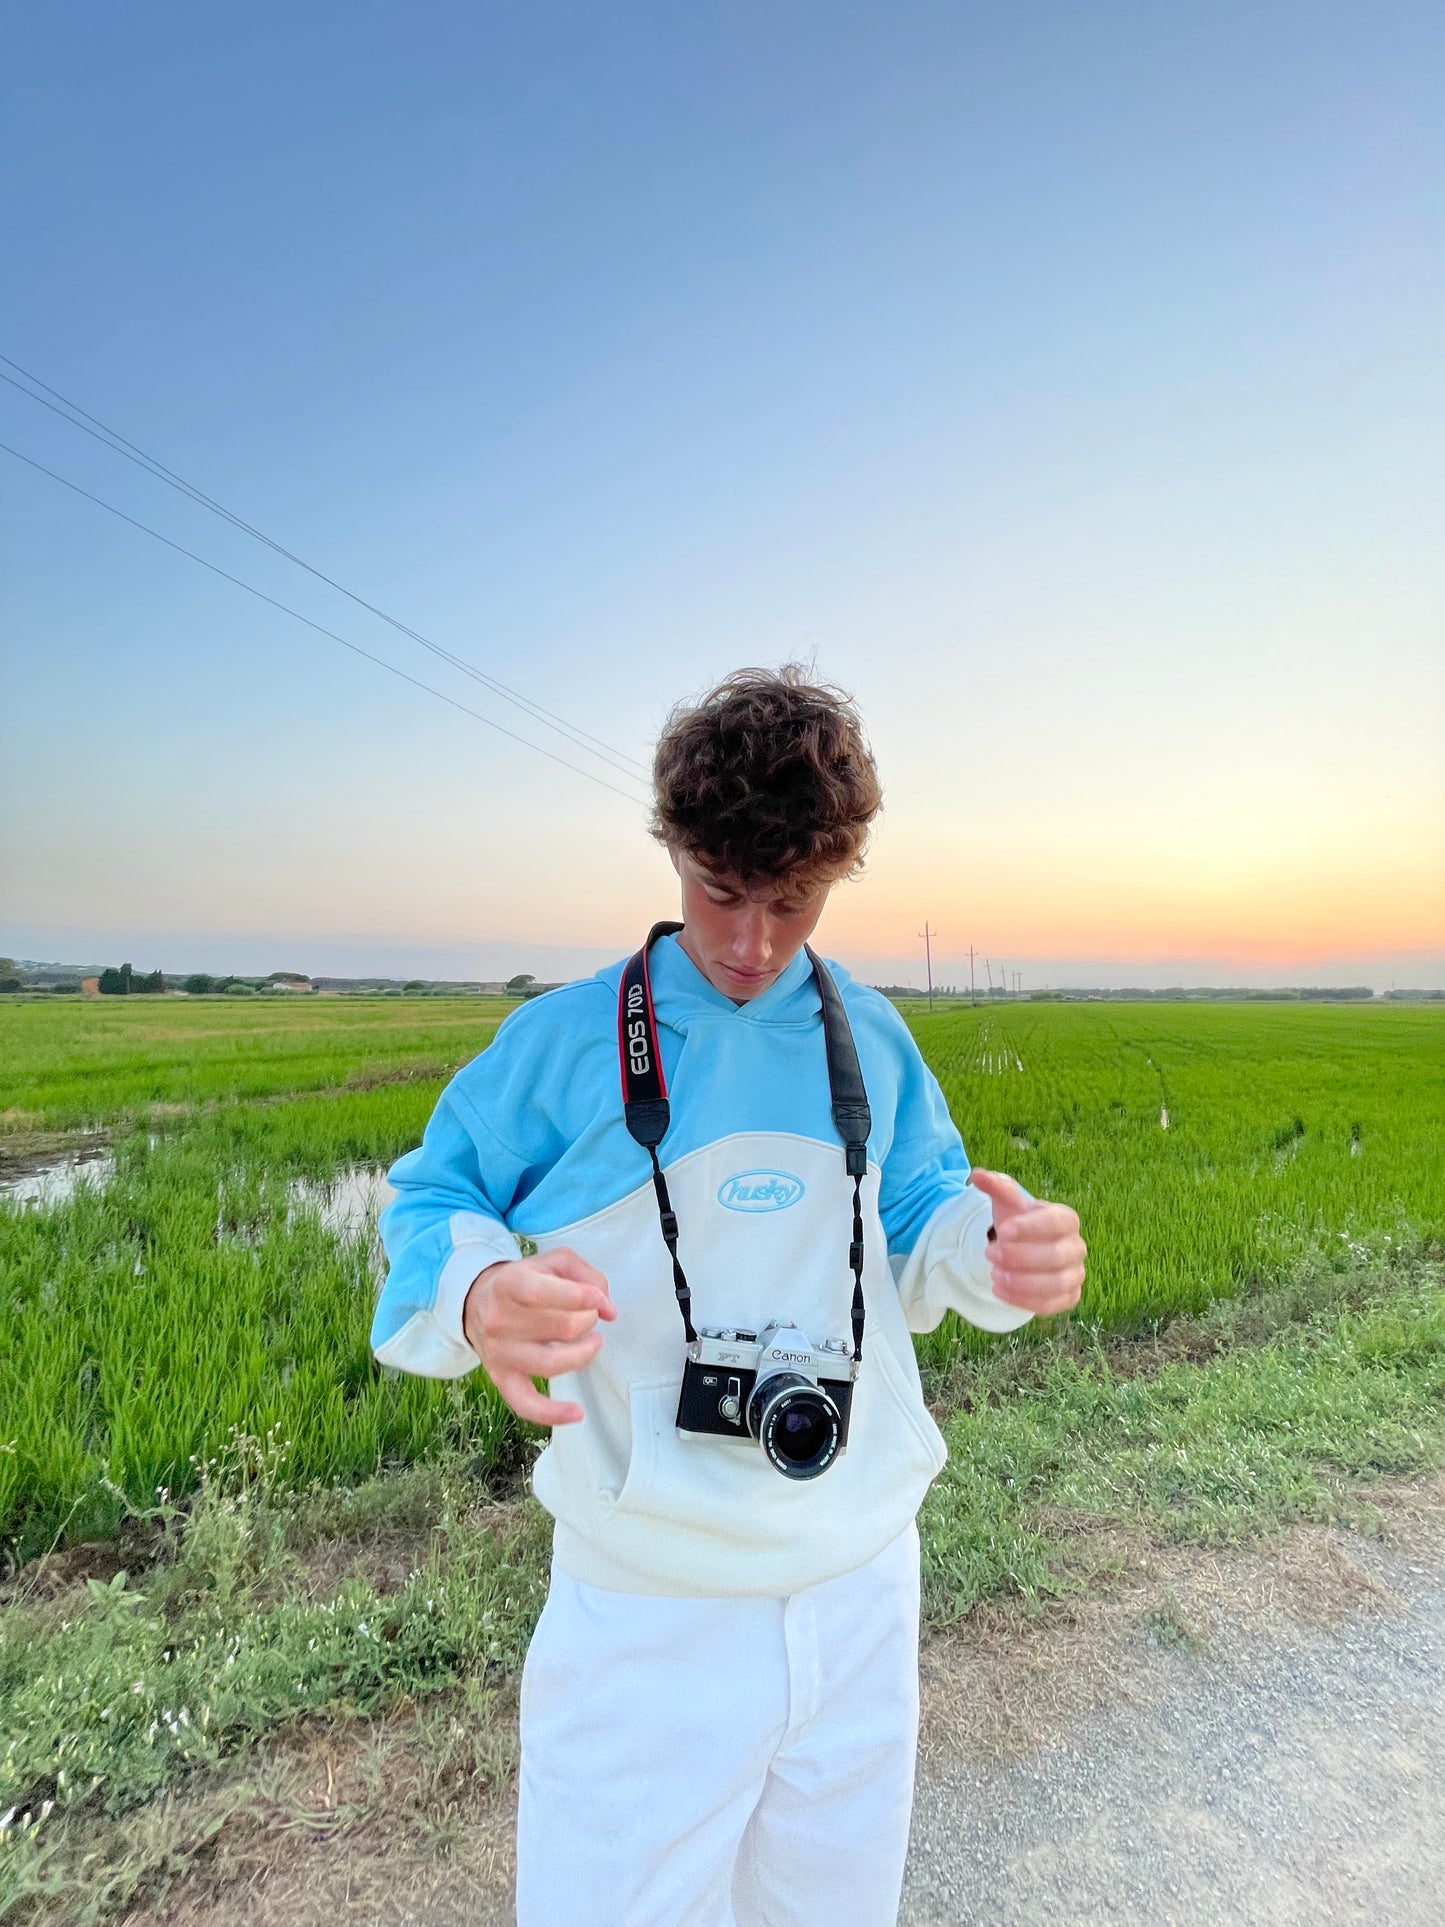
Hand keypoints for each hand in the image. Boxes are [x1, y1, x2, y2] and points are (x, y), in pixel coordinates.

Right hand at [462, 1247, 615, 1425]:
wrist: (478, 1302)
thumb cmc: (523, 1281)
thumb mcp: (553, 1262)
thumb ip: (586, 1275)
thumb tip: (607, 1309)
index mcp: (509, 1284)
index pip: (544, 1293)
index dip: (581, 1296)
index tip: (599, 1298)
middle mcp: (499, 1320)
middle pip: (561, 1328)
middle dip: (587, 1320)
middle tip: (590, 1314)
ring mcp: (500, 1352)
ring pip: (552, 1363)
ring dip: (583, 1354)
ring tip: (594, 1342)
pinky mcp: (502, 1378)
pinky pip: (526, 1404)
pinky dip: (552, 1413)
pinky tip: (576, 1412)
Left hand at [969, 1169, 1084, 1316]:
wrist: (1023, 1247)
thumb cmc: (1018, 1222)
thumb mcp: (1007, 1203)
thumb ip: (997, 1187)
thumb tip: (977, 1174)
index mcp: (1066, 1219)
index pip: (1057, 1222)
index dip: (1031, 1227)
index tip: (1003, 1231)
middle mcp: (1076, 1247)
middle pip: (1057, 1256)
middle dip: (1020, 1257)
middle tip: (989, 1254)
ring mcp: (1075, 1274)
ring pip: (1057, 1284)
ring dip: (1023, 1282)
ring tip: (994, 1276)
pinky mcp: (1069, 1297)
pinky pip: (1052, 1305)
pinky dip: (1025, 1300)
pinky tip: (1000, 1292)